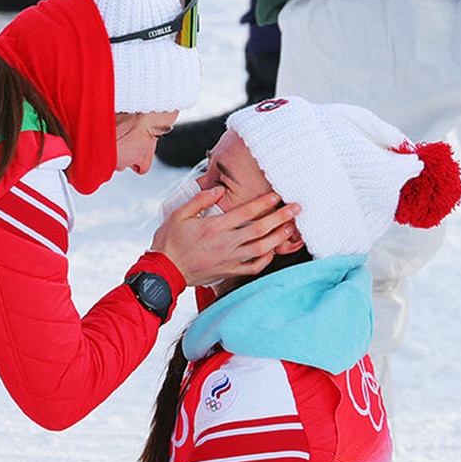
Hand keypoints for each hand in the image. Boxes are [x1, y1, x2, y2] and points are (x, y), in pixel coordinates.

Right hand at [150, 187, 300, 286]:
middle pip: (260, 229)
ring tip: (291, 228)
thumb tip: (218, 190)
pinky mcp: (228, 272)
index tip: (276, 195)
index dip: (263, 202)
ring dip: (279, 237)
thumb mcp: (178, 215)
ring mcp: (229, 259)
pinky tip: (272, 250)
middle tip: (296, 208)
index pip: (245, 212)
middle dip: (281, 217)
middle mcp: (225, 243)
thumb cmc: (169, 242)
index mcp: (213, 227)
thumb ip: (199, 200)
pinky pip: (253, 267)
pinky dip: (266, 259)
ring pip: (261, 248)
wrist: (164, 271)